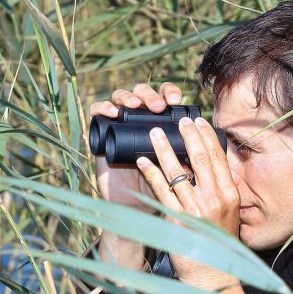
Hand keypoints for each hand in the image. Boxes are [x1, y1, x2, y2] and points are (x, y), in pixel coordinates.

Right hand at [88, 83, 182, 209]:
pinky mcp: (101, 130)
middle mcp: (139, 117)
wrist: (133, 201)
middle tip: (159, 107)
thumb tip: (194, 160)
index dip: (170, 92)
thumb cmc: (158, 184)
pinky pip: (98, 111)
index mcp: (160, 120)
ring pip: (121, 97)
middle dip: (151, 95)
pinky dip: (103, 107)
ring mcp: (119, 121)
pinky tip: (112, 112)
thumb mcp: (174, 172)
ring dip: (129, 96)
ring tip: (136, 106)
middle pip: (143, 93)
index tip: (177, 101)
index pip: (165, 95)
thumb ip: (186, 165)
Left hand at [135, 115, 246, 293]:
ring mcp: (195, 209)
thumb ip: (222, 190)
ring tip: (154, 133)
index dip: (206, 137)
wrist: (212, 275)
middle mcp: (214, 199)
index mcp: (229, 194)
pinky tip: (141, 161)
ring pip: (177, 171)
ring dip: (164, 149)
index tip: (197, 121)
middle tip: (176, 120)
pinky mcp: (177, 220)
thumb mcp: (229, 213)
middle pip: (199, 159)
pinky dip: (151, 173)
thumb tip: (214, 166)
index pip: (218, 158)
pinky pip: (161, 191)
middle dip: (187, 135)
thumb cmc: (219, 244)